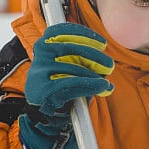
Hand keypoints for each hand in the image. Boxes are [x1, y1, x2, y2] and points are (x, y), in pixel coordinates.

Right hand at [19, 22, 113, 148]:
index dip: (84, 34)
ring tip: (105, 81)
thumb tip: (104, 59)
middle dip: (95, 56)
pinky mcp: (42, 89)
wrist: (44, 118)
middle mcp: (39, 55)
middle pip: (72, 48)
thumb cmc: (61, 88)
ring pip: (74, 68)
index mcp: (44, 44)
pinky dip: (90, 85)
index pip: (61, 30)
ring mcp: (39, 71)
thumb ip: (83, 59)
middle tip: (109, 65)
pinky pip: (72, 83)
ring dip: (94, 75)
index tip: (101, 43)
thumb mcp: (70, 68)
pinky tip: (102, 87)